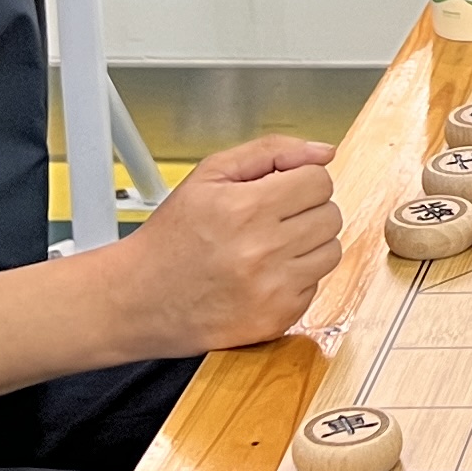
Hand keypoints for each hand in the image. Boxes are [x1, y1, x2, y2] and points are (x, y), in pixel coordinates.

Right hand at [116, 132, 343, 353]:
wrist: (140, 297)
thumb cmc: (172, 236)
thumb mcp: (210, 174)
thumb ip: (272, 152)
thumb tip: (325, 151)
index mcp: (245, 208)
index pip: (319, 181)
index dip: (301, 181)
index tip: (282, 190)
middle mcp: (262, 251)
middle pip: (330, 215)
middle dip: (306, 210)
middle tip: (272, 218)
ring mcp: (272, 289)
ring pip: (331, 251)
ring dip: (308, 244)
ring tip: (270, 245)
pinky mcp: (277, 319)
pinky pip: (315, 286)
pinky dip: (296, 277)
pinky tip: (264, 274)